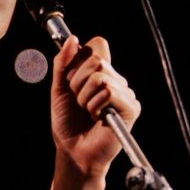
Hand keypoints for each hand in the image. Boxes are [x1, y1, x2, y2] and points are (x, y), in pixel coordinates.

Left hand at [51, 35, 141, 175]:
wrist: (72, 150)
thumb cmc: (67, 123)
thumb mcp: (59, 88)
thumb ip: (63, 63)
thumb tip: (73, 39)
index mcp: (101, 72)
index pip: (96, 44)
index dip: (78, 61)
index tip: (71, 81)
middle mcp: (115, 79)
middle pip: (96, 60)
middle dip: (77, 83)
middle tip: (78, 102)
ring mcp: (125, 93)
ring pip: (101, 77)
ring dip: (84, 97)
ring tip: (87, 112)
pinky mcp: (131, 107)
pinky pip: (110, 92)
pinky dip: (95, 106)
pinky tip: (97, 118)